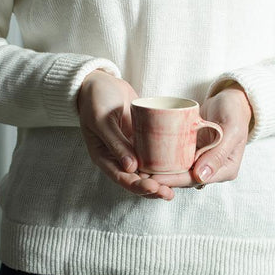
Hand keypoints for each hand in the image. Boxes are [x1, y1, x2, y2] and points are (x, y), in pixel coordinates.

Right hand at [77, 70, 174, 199]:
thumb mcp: (102, 120)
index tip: (154, 188)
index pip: (122, 178)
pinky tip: (180, 165)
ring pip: (148, 170)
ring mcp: (132, 148)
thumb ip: (115, 143)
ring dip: (161, 179)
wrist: (101, 81)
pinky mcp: (144, 137)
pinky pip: (155, 152)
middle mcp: (119, 157)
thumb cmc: (95, 99)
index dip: (138, 187)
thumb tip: (131, 168)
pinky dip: (166, 160)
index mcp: (105, 157)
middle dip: (153, 189)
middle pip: (137, 179)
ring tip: (176, 186)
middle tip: (169, 194)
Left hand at [149, 83, 252, 187]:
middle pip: (184, 178)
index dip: (174, 181)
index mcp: (225, 170)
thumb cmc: (235, 111)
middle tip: (140, 176)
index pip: (196, 179)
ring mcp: (202, 160)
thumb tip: (200, 177)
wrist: (233, 99)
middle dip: (163, 179)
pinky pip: (177, 157)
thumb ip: (218, 154)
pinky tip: (146, 158)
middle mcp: (212, 169)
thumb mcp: (232, 130)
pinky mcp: (193, 150)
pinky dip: (163, 159)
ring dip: (161, 171)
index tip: (155, 179)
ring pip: (179, 170)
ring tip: (139, 170)